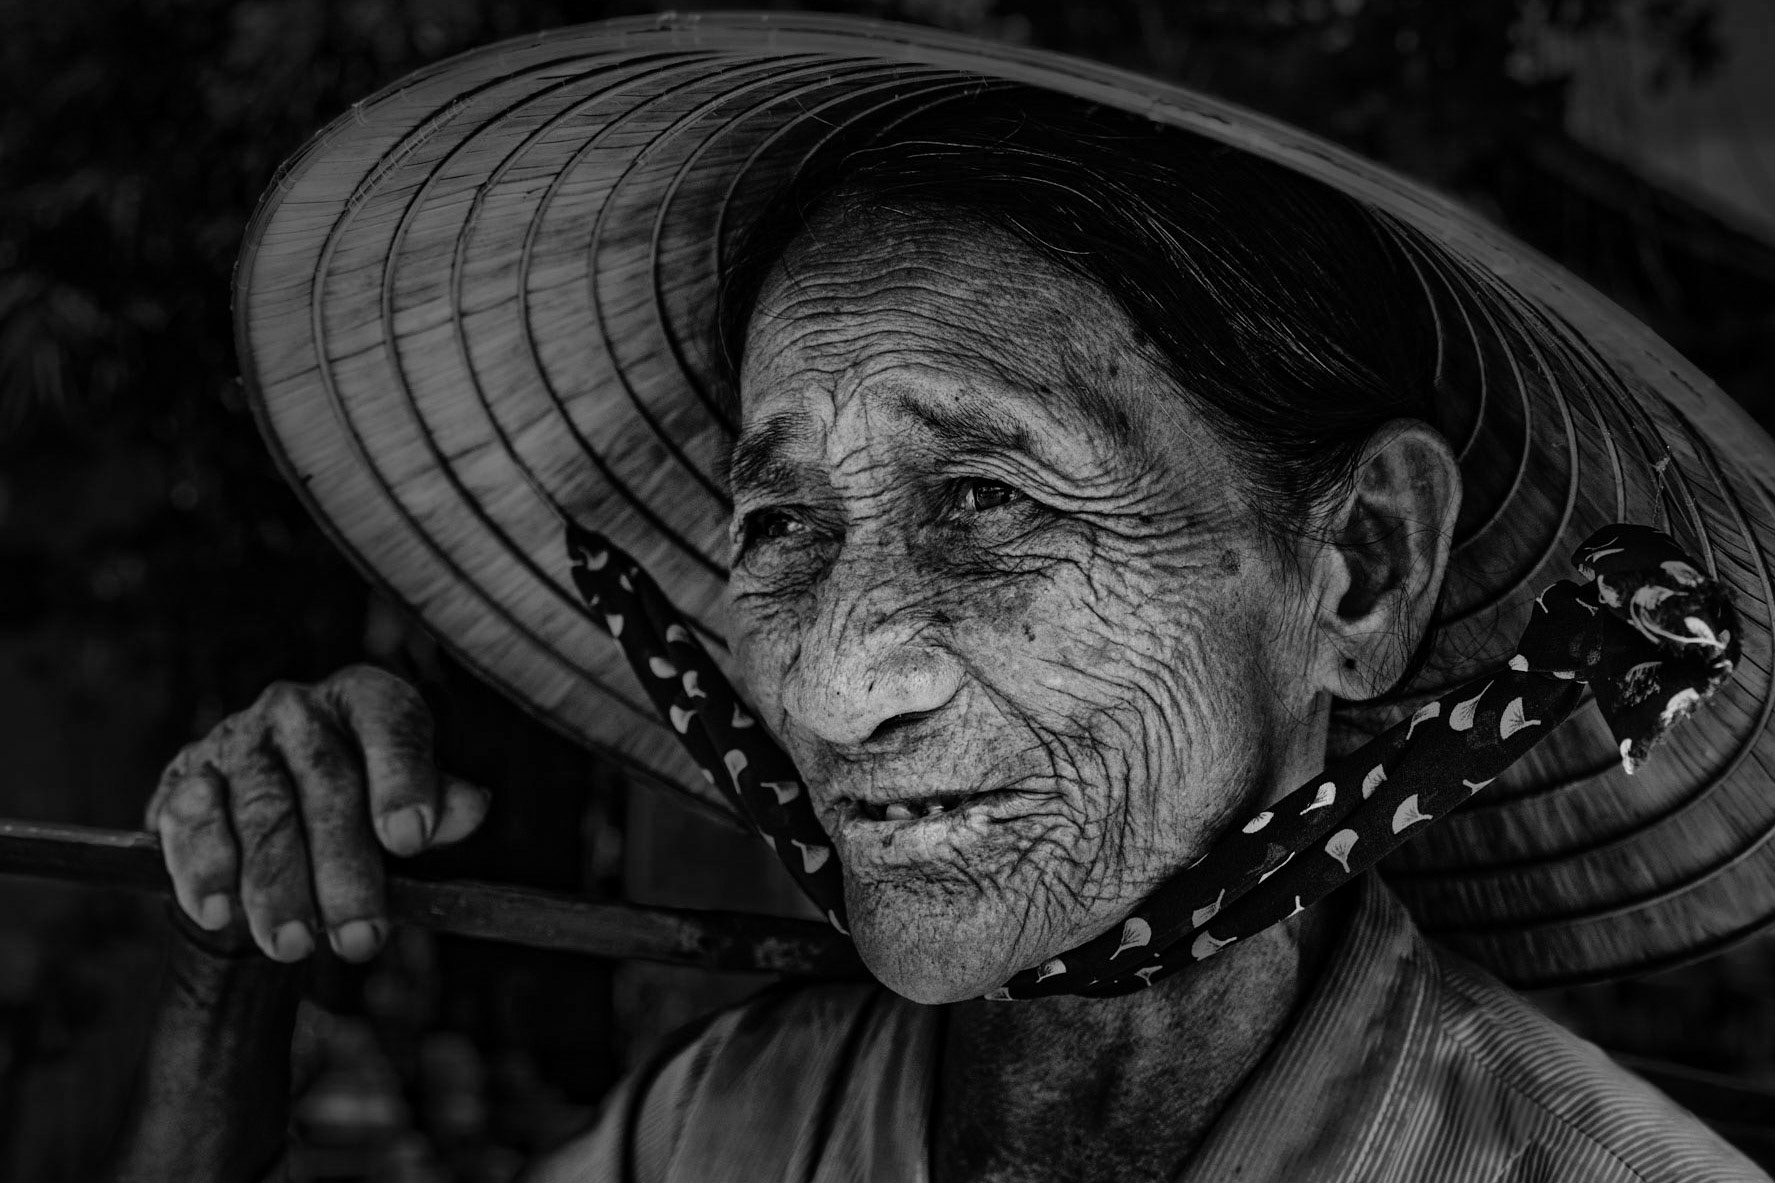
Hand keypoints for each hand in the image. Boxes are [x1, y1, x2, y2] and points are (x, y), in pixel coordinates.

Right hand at [147, 665, 488, 963]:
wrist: (274, 806)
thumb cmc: (361, 800)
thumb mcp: (407, 796)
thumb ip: (439, 803)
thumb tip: (471, 808)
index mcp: (365, 699)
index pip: (389, 727)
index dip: (402, 780)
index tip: (411, 839)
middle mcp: (298, 709)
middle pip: (325, 785)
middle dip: (343, 869)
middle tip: (361, 938)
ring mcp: (237, 740)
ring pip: (259, 813)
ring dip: (274, 887)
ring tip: (293, 946)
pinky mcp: (185, 778)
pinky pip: (192, 824)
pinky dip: (203, 871)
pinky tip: (218, 913)